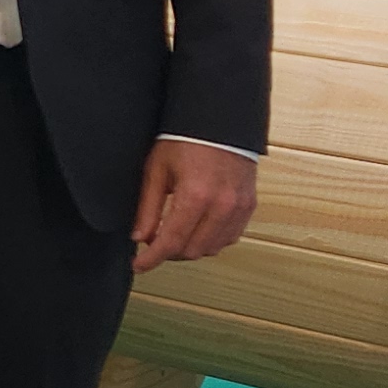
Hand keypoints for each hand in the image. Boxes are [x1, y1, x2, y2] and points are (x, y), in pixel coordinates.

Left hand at [131, 138, 257, 274]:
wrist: (220, 121)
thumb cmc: (186, 140)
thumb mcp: (157, 170)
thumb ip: (148, 208)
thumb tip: (140, 237)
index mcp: (196, 196)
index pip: (171, 242)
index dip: (151, 259)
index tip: (138, 265)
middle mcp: (222, 206)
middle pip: (192, 251)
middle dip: (169, 253)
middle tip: (153, 243)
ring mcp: (239, 207)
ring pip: (212, 248)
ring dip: (190, 248)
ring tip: (174, 235)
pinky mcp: (249, 206)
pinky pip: (229, 237)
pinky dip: (211, 240)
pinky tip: (197, 230)